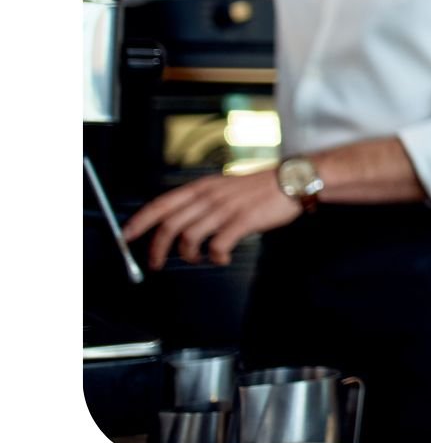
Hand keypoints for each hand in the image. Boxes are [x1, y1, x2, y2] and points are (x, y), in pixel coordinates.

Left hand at [122, 170, 301, 269]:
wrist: (292, 181)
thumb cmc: (260, 187)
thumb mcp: (224, 187)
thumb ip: (203, 202)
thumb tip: (181, 222)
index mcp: (203, 187)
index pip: (161, 204)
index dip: (140, 221)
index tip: (126, 235)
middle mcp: (210, 196)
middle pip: (170, 225)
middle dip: (156, 248)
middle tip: (154, 262)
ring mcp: (226, 208)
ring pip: (190, 237)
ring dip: (187, 254)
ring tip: (195, 258)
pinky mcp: (243, 221)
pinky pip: (218, 245)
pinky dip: (215, 256)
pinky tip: (220, 257)